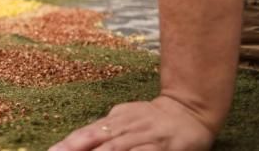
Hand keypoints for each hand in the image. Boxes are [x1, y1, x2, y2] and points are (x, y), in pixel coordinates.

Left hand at [49, 96, 214, 150]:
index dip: (69, 143)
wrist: (189, 111)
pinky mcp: (164, 147)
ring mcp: (146, 137)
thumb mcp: (123, 118)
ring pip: (120, 149)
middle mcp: (128, 127)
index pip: (87, 133)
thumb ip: (102, 130)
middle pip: (100, 142)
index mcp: (115, 119)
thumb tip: (74, 142)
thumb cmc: (150, 118)